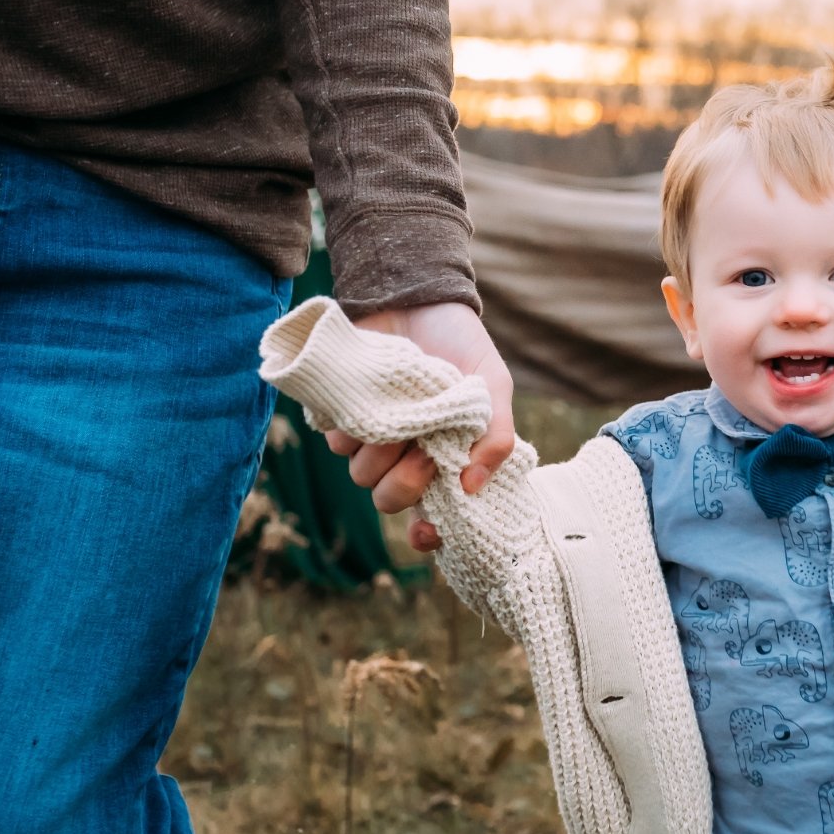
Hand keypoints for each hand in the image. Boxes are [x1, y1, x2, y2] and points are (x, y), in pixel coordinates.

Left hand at [322, 300, 513, 551]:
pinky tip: (373, 394)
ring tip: (399, 410)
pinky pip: (336, 439)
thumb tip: (474, 487)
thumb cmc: (461, 346)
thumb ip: (496, 437)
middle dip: (404, 482)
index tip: (428, 530)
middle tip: (422, 449)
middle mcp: (404, 456)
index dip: (427, 534)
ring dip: (379, 448)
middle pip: (388, 499)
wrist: (418, 298)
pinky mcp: (340, 415)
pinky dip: (354, 423)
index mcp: (442, 460)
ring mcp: (371, 438)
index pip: (431, 517)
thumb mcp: (493, 386)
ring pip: (360, 473)